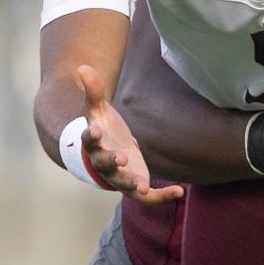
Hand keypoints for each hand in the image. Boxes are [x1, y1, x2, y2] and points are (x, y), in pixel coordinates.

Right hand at [78, 65, 183, 204]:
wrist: (106, 153)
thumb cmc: (102, 129)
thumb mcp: (97, 110)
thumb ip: (93, 90)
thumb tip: (83, 66)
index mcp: (94, 145)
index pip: (89, 141)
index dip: (92, 137)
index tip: (96, 131)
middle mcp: (104, 164)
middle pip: (105, 166)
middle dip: (113, 163)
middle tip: (122, 158)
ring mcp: (120, 177)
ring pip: (124, 185)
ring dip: (133, 186)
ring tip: (144, 186)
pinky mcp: (135, 185)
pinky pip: (147, 198)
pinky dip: (162, 197)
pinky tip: (180, 192)